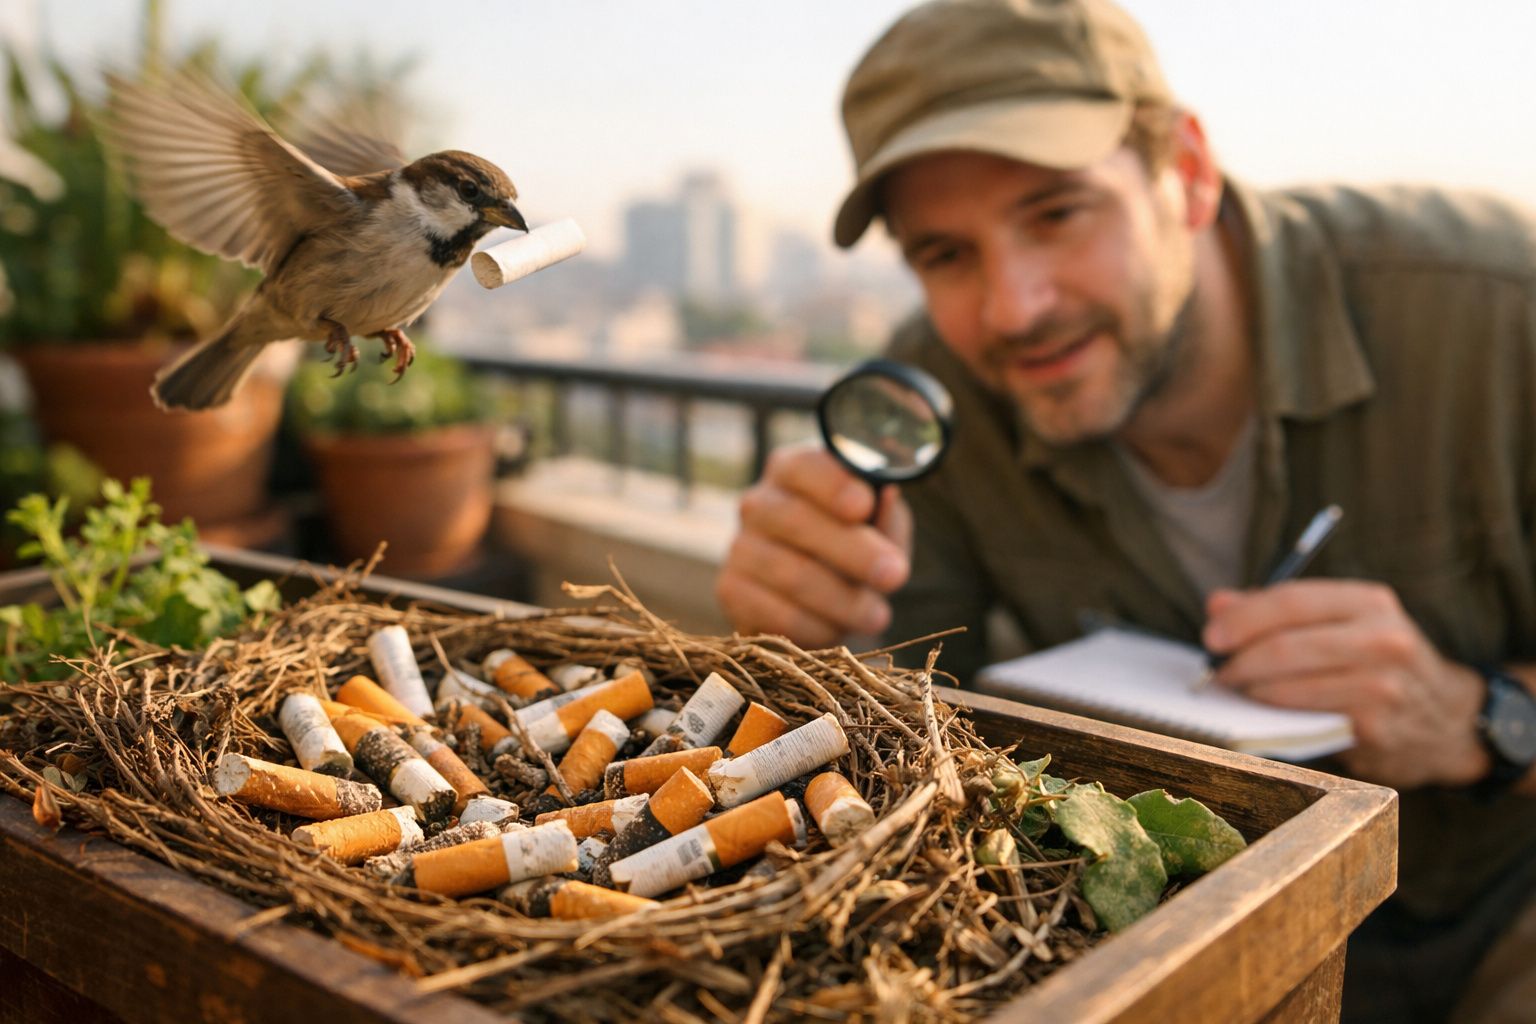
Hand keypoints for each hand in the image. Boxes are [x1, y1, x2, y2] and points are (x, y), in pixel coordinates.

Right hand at [716, 443, 911, 647]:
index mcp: (793, 471)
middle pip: (796, 520)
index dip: (833, 485)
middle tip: (893, 575)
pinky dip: (814, 626)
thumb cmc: (854, 550)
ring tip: (877, 615)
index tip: (864, 506)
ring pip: (789, 572)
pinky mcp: (731, 589)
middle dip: (852, 551)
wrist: (818, 602)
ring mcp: (739, 546)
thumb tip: (887, 493)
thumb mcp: (880, 528)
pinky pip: (773, 612)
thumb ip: (885, 514)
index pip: (804, 467)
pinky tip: (838, 630)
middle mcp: (758, 503)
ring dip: (841, 599)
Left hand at [1203, 579, 1489, 788]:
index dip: (1243, 618)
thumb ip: (1278, 612)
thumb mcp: (1341, 624)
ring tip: (1234, 690)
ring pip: (1290, 684)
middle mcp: (1383, 638)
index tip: (1211, 636)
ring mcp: (1383, 684)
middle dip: (1238, 659)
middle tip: (1214, 671)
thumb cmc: (1378, 664)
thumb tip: (1217, 604)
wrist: (1447, 719)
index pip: (1292, 600)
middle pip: (1286, 644)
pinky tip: (1261, 711)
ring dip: (1250, 689)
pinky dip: (1273, 713)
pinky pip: (1305, 717)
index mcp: (1370, 602)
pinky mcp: (1376, 726)